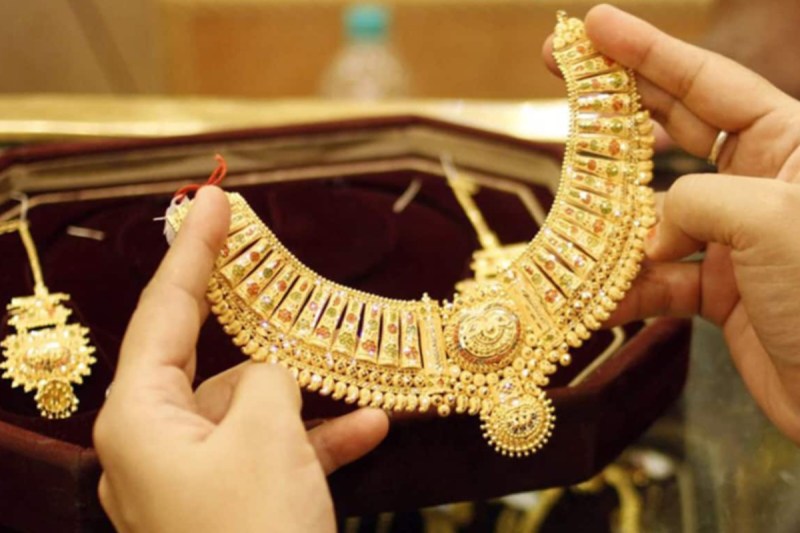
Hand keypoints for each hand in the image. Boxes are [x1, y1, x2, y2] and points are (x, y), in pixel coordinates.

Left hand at [93, 186, 388, 532]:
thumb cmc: (253, 531)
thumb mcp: (267, 433)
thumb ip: (268, 379)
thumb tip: (269, 370)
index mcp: (140, 417)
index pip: (165, 310)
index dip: (192, 249)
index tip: (212, 198)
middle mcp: (156, 443)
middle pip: (212, 362)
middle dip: (260, 331)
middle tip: (282, 276)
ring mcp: (193, 478)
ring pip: (253, 411)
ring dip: (306, 398)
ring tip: (356, 380)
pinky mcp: (230, 505)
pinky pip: (273, 454)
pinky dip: (315, 441)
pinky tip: (368, 428)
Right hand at [545, 5, 799, 443]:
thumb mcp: (770, 222)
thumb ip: (695, 201)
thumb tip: (650, 231)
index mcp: (792, 146)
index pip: (708, 83)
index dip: (647, 51)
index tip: (594, 26)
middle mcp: (762, 184)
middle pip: (675, 129)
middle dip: (616, 106)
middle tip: (561, 73)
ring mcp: (738, 238)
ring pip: (655, 214)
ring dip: (610, 224)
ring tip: (566, 223)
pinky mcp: (723, 290)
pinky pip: (660, 280)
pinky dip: (627, 290)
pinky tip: (595, 299)